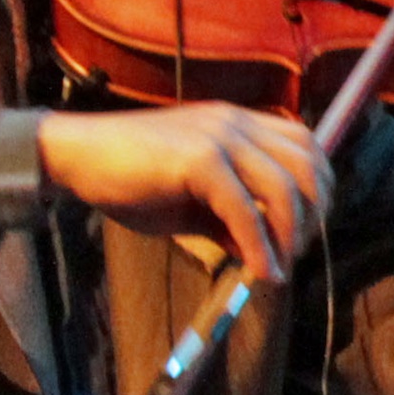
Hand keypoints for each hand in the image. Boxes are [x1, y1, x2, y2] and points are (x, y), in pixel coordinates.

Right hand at [37, 104, 328, 281]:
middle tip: (296, 252)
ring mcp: (220, 137)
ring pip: (284, 187)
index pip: (306, 145)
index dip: (318, 187)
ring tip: (278, 266)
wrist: (75, 157)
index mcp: (239, 122)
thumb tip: (263, 252)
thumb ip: (230, 219)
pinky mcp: (200, 160)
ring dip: (290, 233)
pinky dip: (259, 246)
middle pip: (307, 165)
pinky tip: (259, 272)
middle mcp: (236, 123)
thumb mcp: (192, 201)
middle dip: (313, 213)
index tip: (308, 226)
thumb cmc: (129, 177)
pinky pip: (245, 210)